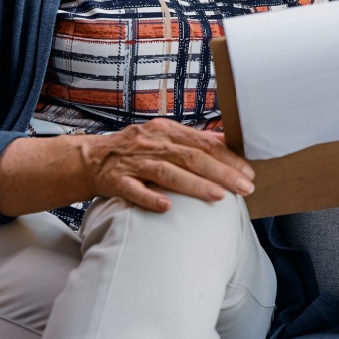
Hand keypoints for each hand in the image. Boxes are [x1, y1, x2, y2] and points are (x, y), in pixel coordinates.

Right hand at [79, 118, 254, 211]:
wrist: (90, 158)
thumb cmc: (135, 149)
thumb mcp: (163, 136)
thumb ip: (192, 140)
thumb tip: (226, 141)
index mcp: (167, 131)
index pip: (204, 143)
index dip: (228, 158)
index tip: (249, 173)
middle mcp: (152, 143)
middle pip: (191, 157)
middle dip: (221, 173)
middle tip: (244, 188)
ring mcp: (133, 162)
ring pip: (167, 172)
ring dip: (194, 185)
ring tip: (218, 196)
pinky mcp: (115, 180)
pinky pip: (133, 190)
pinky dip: (150, 198)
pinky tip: (167, 207)